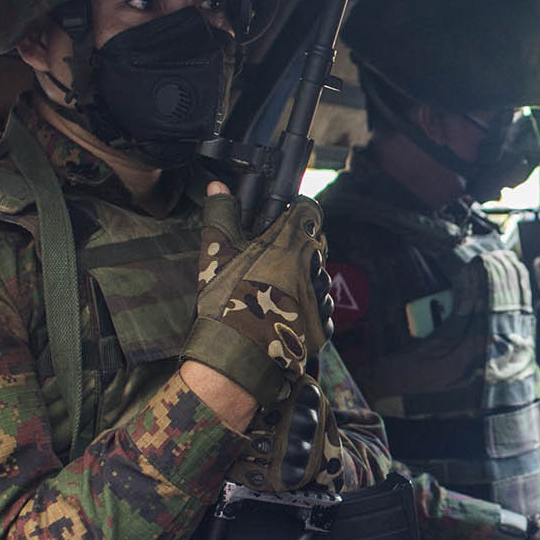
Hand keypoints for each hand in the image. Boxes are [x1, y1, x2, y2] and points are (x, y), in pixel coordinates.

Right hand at [181, 188, 334, 407]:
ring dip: (303, 279)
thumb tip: (217, 186)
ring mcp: (321, 297)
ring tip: (272, 292)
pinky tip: (282, 314)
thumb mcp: (218, 250)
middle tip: (270, 260)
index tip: (285, 218)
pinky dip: (305, 308)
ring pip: (319, 277)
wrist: (236, 353)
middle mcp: (314, 265)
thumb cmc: (225, 298)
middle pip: (316, 245)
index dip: (298, 211)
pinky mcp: (322, 325)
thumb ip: (222, 213)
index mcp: (292, 241)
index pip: (310, 211)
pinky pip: (319, 308)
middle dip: (298, 247)